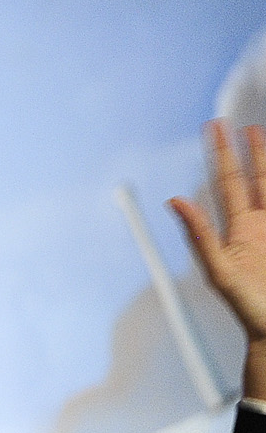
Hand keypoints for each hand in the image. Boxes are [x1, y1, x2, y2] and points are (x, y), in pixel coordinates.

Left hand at [171, 122, 265, 400]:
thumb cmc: (247, 308)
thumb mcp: (220, 271)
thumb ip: (200, 235)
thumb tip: (174, 199)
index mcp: (238, 231)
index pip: (228, 182)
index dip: (222, 154)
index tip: (215, 125)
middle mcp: (259, 228)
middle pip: (254, 181)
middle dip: (248, 153)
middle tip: (241, 124)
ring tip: (262, 134)